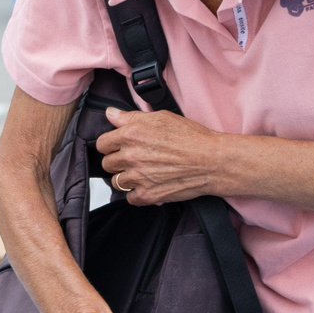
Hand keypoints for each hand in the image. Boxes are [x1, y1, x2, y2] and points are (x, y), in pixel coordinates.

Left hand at [94, 107, 224, 205]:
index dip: (110, 145)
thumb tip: (111, 114)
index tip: (117, 147)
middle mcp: (131, 156)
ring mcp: (138, 178)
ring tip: (142, 173)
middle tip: (133, 160)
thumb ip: (131, 117)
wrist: (211, 161)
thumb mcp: (161, 117)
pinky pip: (129, 198)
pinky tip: (148, 185)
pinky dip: (137, 193)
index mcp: (131, 135)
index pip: (102, 144)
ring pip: (117, 182)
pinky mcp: (147, 195)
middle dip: (117, 162)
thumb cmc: (191, 137)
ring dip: (126, 178)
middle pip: (107, 164)